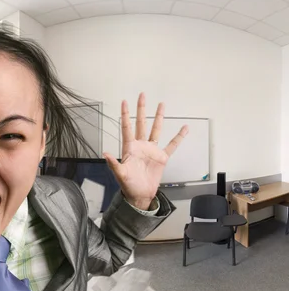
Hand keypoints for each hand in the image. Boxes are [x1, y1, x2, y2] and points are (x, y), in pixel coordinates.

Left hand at [103, 93, 187, 209]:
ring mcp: (151, 150)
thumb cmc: (128, 185)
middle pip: (141, 123)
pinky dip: (178, 137)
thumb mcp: (120, 174)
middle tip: (142, 95)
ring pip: (156, 129)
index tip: (124, 102)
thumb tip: (105, 153)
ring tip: (161, 104)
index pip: (127, 127)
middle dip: (141, 109)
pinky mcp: (162, 158)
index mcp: (129, 148)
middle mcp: (141, 146)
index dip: (125, 114)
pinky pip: (172, 145)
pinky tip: (184, 128)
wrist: (140, 195)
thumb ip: (113, 164)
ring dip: (158, 117)